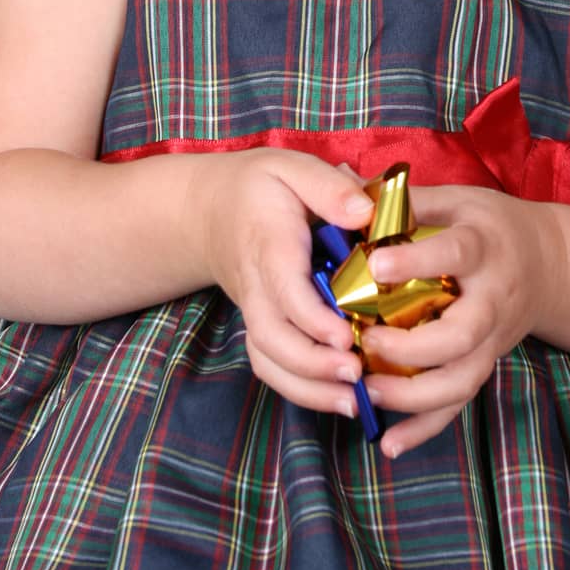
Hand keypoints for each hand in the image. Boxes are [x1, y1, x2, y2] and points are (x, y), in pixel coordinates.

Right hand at [196, 147, 375, 417]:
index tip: (346, 337)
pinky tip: (338, 398)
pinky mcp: (261, 324)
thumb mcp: (291, 166)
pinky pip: (270, 365)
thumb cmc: (259, 186)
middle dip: (311, 364)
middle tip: (357, 373)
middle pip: (271, 337)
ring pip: (267, 360)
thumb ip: (328, 186)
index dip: (313, 318)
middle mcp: (257, 285)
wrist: (206, 209)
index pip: (284, 288)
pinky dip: (299, 389)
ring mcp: (255, 310)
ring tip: (354, 402)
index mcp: (269, 243)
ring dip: (307, 388)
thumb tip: (364, 213)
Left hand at [357, 186, 564, 457]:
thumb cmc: (488, 224)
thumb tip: (343, 184)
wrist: (549, 263)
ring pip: (461, 379)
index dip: (417, 259)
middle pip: (462, 334)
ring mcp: (492, 338)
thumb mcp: (455, 199)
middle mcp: (492, 298)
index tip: (375, 265)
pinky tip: (389, 443)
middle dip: (413, 348)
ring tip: (368, 393)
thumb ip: (402, 200)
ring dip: (414, 395)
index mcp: (482, 246)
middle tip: (366, 342)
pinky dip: (425, 428)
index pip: (453, 253)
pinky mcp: (485, 364)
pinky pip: (458, 404)